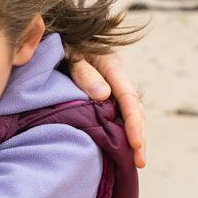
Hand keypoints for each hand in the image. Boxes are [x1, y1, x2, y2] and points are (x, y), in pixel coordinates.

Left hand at [68, 51, 145, 167]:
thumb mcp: (71, 53)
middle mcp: (117, 77)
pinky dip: (123, 129)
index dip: (133, 123)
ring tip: (135, 160)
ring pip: (131, 113)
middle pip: (135, 109)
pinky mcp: (106, 92)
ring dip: (134, 135)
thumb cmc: (62, 42)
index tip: (135, 145)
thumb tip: (103, 95)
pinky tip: (122, 147)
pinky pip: (119, 113)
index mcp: (112, 65)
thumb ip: (84, 72)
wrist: (57, 35)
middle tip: (139, 162)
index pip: (128, 98)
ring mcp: (113, 85)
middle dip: (139, 136)